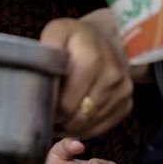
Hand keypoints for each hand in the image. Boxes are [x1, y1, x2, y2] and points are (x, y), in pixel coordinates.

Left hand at [41, 13, 132, 139]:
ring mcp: (123, 88)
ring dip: (69, 127)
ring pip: (89, 123)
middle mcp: (113, 71)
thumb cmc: (74, 39)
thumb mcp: (56, 34)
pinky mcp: (127, 103)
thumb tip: (35, 81)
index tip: (40, 108)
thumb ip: (45, 54)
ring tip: (55, 119)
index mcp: (91, 54)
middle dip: (59, 119)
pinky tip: (70, 121)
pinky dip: (82, 129)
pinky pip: (101, 127)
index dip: (53, 108)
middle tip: (45, 117)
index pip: (69, 96)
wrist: (106, 38)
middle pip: (80, 113)